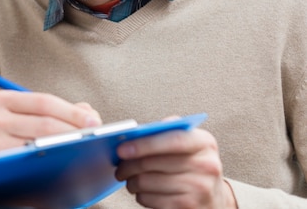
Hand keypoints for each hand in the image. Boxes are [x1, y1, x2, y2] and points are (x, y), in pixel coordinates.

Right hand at [0, 90, 100, 188]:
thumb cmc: (4, 141)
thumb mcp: (24, 119)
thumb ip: (54, 113)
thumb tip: (88, 112)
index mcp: (2, 99)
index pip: (44, 102)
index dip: (72, 112)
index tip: (95, 122)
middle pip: (44, 123)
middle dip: (75, 132)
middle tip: (97, 140)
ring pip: (38, 144)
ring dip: (66, 148)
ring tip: (87, 151)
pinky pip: (27, 162)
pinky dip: (49, 163)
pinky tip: (65, 165)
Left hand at [114, 127, 236, 208]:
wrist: (213, 199)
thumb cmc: (191, 166)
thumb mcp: (189, 145)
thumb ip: (167, 132)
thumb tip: (136, 132)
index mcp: (204, 143)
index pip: (172, 139)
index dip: (144, 144)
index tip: (121, 149)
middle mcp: (207, 165)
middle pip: (153, 162)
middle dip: (128, 166)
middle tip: (119, 169)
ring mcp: (200, 188)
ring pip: (147, 182)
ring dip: (132, 182)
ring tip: (130, 181)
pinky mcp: (189, 208)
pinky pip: (151, 199)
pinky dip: (141, 196)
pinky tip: (143, 193)